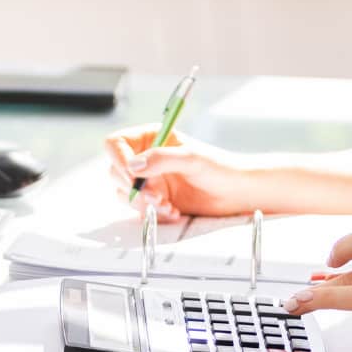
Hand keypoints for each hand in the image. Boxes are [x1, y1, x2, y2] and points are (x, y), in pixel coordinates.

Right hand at [103, 125, 250, 221]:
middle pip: (116, 170)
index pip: (116, 143)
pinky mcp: (153, 199)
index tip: (131, 174)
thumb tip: (133, 166)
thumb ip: (161, 159)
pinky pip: (139, 209)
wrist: (235, 193)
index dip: (118, 158)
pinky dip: (153, 213)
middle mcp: (145, 157)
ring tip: (167, 205)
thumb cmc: (219, 167)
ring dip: (142, 202)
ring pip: (124, 192)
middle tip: (154, 196)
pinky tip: (173, 212)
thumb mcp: (191, 158)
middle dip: (133, 187)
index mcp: (150, 137)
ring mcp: (148, 180)